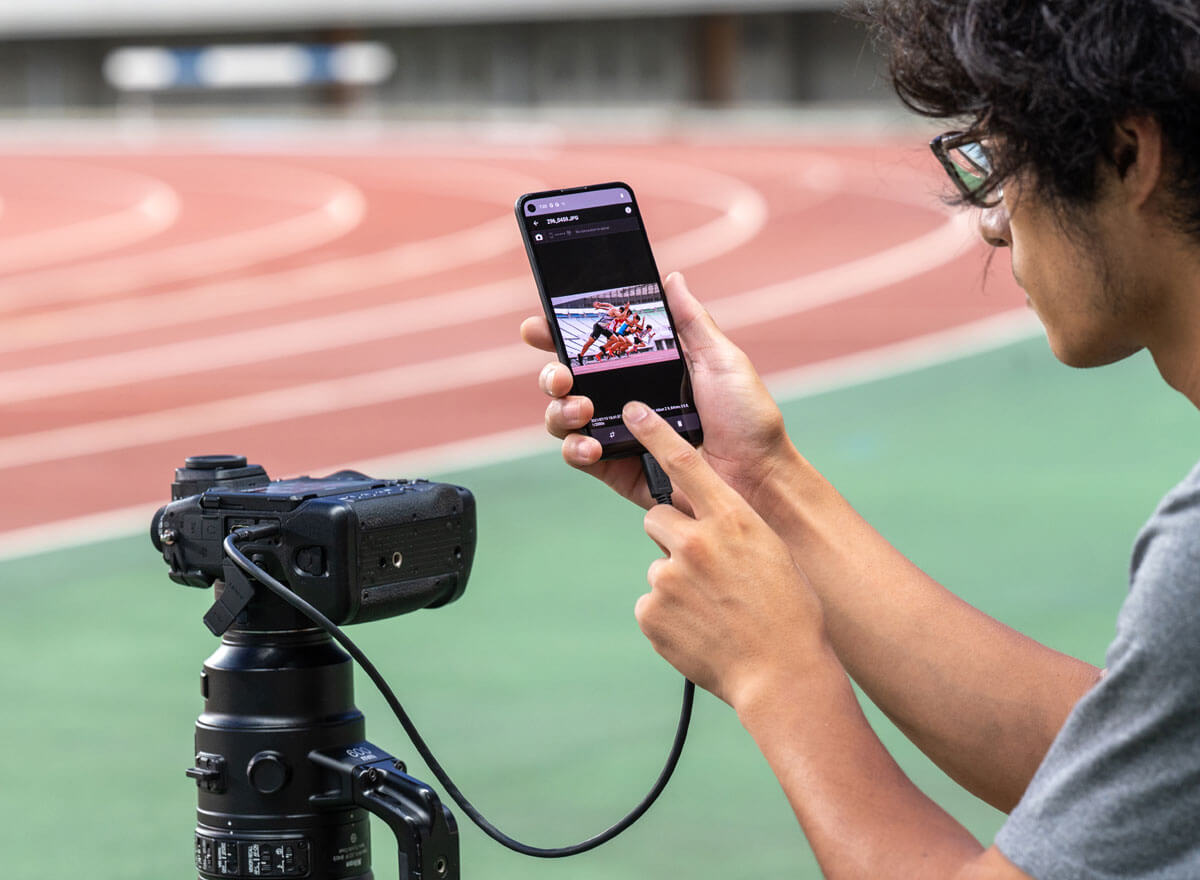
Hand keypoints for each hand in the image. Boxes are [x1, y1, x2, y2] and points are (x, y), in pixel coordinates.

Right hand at [520, 272, 792, 513]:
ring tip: (580, 408)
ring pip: (563, 417)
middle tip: (560, 374)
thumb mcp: (722, 360)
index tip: (539, 326)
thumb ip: (690, 321)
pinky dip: (575, 448)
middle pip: (566, 380)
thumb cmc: (749, 419)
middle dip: (550, 373)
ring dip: (559, 409)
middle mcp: (625, 400)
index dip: (559, 334)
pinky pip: (579, 457)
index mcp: (645, 369)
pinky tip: (590, 444)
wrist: (758, 475)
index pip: (592, 346)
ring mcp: (618, 435)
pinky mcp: (618, 470)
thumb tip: (671, 278)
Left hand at [623, 399, 826, 707]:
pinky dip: (670, 618)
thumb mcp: (772, 554)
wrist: (783, 675)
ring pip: (660, 567)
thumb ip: (732, 531)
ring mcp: (669, 578)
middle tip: (705, 571)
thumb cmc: (791, 614)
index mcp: (733, 520)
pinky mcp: (651, 613)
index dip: (654, 432)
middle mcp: (695, 542)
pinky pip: (652, 605)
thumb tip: (701, 526)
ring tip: (714, 613)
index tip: (633, 411)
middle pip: (657, 518)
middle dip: (674, 538)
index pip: (683, 462)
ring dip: (678, 585)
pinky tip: (700, 632)